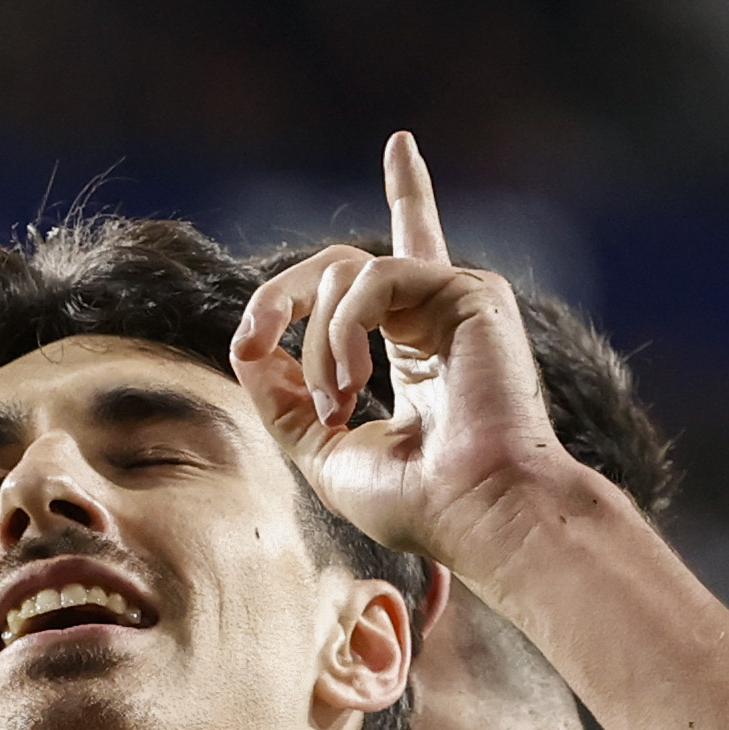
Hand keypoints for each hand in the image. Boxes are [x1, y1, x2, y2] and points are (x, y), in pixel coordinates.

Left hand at [230, 133, 586, 591]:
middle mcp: (437, 313)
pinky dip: (346, 328)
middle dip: (278, 299)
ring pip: (344, 270)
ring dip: (320, 341)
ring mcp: (454, 297)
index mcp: (416, 348)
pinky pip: (373, 277)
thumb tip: (246, 352)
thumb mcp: (326, 454)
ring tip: (340, 401)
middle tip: (253, 342)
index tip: (251, 338)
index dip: (370, 216)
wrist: (482, 513)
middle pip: (334, 265)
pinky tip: (356, 381)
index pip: (385, 267)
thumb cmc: (421, 503)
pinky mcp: (468, 289)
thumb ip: (285, 403)